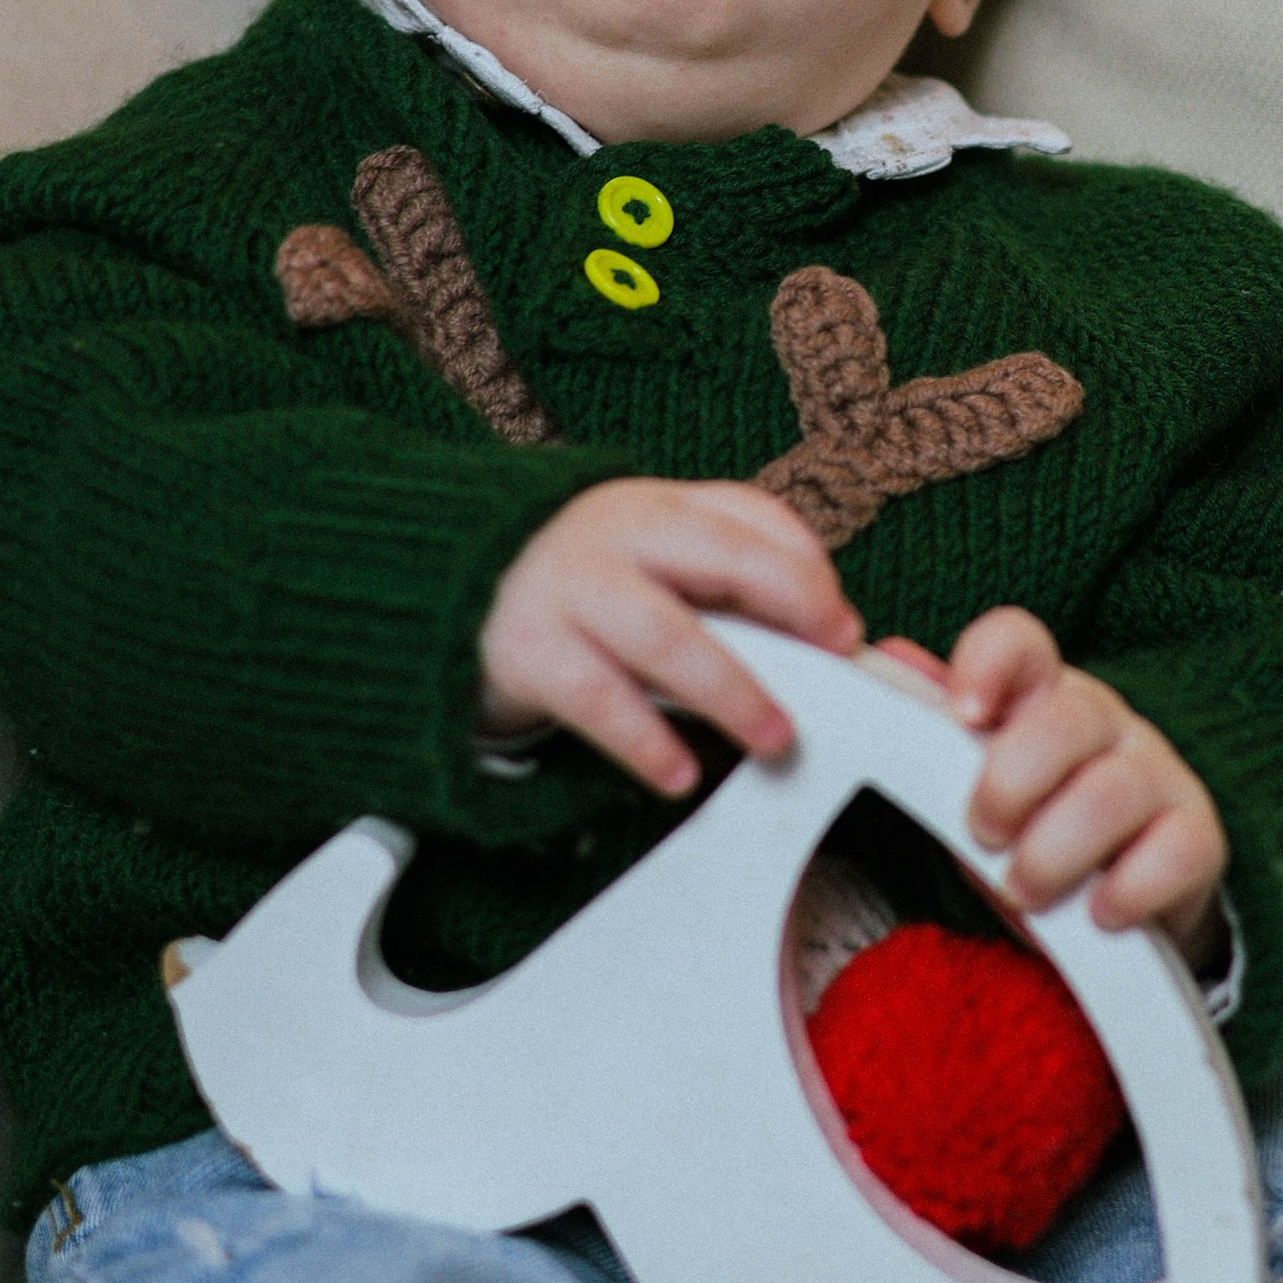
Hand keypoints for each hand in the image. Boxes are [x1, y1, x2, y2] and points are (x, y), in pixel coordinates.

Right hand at [478, 479, 860, 797]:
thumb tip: (827, 640)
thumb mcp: (649, 563)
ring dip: (732, 691)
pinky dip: (646, 741)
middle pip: (722, 555)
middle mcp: (617, 534)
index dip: (808, 571)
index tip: (844, 629)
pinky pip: (599, 699)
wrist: (437, 590)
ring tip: (774, 738)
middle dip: (792, 605)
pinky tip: (678, 775)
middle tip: (836, 660)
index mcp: (658, 508)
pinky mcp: (529, 651)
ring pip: (667, 635)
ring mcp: (570, 589)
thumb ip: (725, 585)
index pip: (751, 517)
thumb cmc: (577, 587)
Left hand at [947, 608, 1228, 960]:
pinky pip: (1179, 850)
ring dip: (1056, 850)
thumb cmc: (1028, 824)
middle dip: (1013, 781)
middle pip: (1068, 717)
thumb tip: (882, 661)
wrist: (1105, 900)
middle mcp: (1104, 723)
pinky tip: (1097, 913)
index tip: (963, 713)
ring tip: (1024, 890)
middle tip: (983, 834)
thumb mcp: (967, 781)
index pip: (1021, 642)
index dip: (990, 663)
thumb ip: (926, 726)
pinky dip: (1129, 889)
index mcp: (1037, 696)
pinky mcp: (1197, 838)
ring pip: (1115, 790)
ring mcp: (1157, 775)